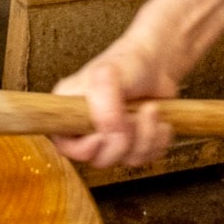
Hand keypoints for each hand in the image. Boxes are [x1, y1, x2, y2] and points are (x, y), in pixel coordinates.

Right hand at [53, 36, 181, 169]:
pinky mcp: (135, 143)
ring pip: (126, 160)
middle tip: (132, 117)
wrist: (158, 62)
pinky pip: (147, 158)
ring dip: (146, 137)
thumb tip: (108, 134)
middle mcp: (88, 127)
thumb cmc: (128, 62)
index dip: (83, 149)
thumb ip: (103, 106)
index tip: (101, 135)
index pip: (65, 146)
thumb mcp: (107, 76)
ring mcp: (112, 137)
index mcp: (70, 110)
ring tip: (149, 110)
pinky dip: (159, 140)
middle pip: (99, 159)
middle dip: (123, 141)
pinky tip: (159, 119)